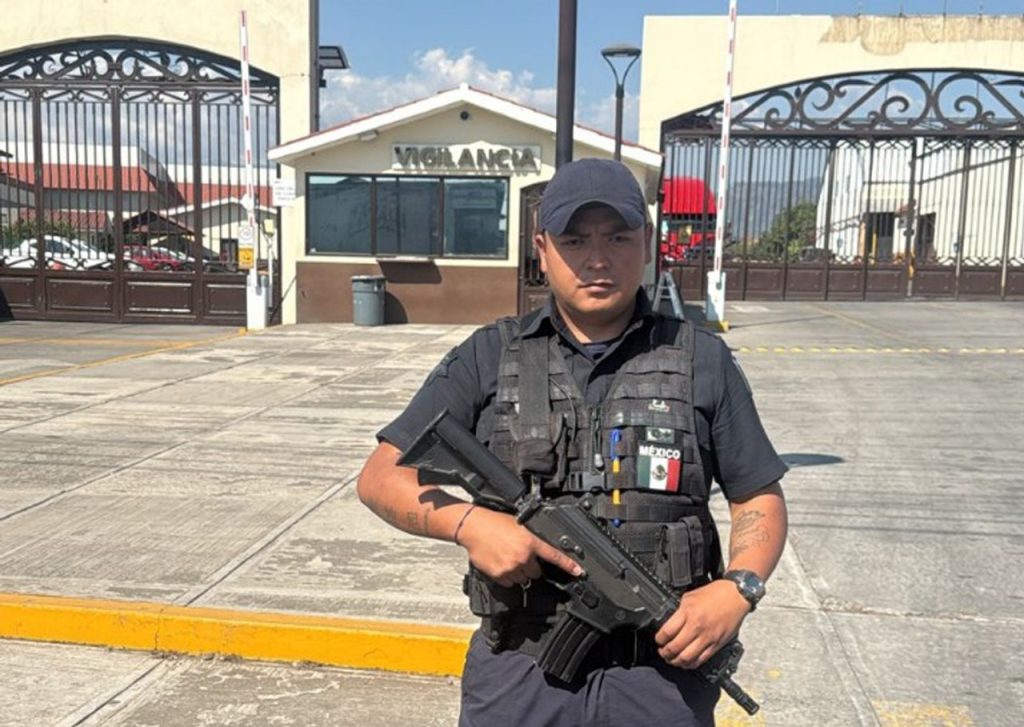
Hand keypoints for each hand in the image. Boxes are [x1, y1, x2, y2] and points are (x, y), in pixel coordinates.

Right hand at [456, 507, 582, 586]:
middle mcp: (523, 556)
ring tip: (508, 558)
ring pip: (523, 579)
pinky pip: (510, 583)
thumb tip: (541, 548)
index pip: (554, 555)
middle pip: (536, 572)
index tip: (578, 571)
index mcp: (530, 541)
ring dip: (519, 572)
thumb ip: (532, 537)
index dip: (568, 564)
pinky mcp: (500, 575)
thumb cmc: (494, 523)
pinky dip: (507, 576)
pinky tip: (501, 563)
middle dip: (530, 566)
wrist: (474, 528)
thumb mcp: (519, 524)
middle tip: (520, 555)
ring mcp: (511, 567)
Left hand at [654, 579, 750, 668]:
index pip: (667, 632)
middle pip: (674, 648)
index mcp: (688, 612)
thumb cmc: (716, 593)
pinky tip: (686, 662)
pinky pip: (701, 660)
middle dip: (664, 653)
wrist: (737, 595)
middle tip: (662, 651)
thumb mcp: (690, 596)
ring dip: (676, 661)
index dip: (659, 639)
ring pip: (687, 658)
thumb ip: (679, 611)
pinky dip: (690, 664)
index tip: (658, 640)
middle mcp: (697, 626)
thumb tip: (668, 623)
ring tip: (672, 659)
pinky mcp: (717, 645)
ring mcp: (707, 637)